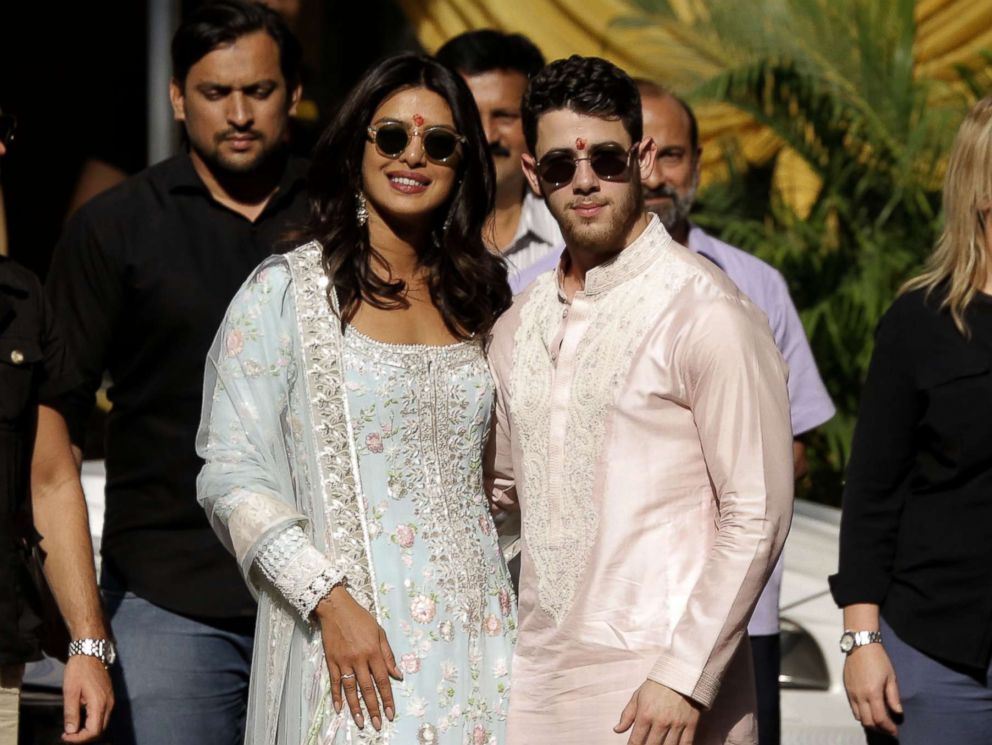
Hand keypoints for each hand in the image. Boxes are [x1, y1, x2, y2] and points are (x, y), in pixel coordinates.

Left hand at [61, 655, 113, 742]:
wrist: (91, 652)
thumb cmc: (79, 670)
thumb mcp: (70, 691)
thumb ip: (71, 713)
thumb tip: (71, 731)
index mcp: (99, 704)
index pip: (93, 731)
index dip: (78, 739)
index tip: (65, 736)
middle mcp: (109, 704)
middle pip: (100, 731)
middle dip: (84, 737)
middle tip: (68, 734)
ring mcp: (110, 700)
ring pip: (102, 724)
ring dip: (88, 731)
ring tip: (72, 728)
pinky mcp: (109, 697)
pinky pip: (103, 716)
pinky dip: (92, 723)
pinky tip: (81, 718)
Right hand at [316, 586, 402, 731]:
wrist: (336, 608)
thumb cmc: (361, 618)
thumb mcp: (380, 632)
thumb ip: (388, 655)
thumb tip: (398, 675)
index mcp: (374, 651)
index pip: (383, 680)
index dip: (387, 698)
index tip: (391, 713)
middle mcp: (359, 658)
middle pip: (368, 688)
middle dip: (374, 708)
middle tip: (378, 724)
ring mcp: (344, 661)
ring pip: (351, 689)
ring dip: (356, 707)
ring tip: (361, 722)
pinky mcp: (331, 661)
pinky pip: (335, 682)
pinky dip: (336, 696)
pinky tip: (339, 709)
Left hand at [614, 679, 700, 744]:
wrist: (681, 673)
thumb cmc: (657, 685)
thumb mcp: (638, 696)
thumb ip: (627, 715)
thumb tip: (617, 730)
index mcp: (645, 714)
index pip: (636, 740)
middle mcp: (660, 722)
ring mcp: (676, 724)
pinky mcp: (690, 724)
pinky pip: (686, 743)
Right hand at [843, 644, 901, 735]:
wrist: (860, 644)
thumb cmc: (878, 658)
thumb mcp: (891, 677)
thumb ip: (893, 696)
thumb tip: (897, 712)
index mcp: (873, 692)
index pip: (879, 718)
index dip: (888, 728)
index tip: (895, 730)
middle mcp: (860, 695)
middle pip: (867, 721)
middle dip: (879, 728)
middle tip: (888, 728)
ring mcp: (851, 692)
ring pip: (858, 716)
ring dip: (869, 722)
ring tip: (878, 721)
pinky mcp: (847, 688)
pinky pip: (852, 707)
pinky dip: (861, 713)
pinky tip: (868, 710)